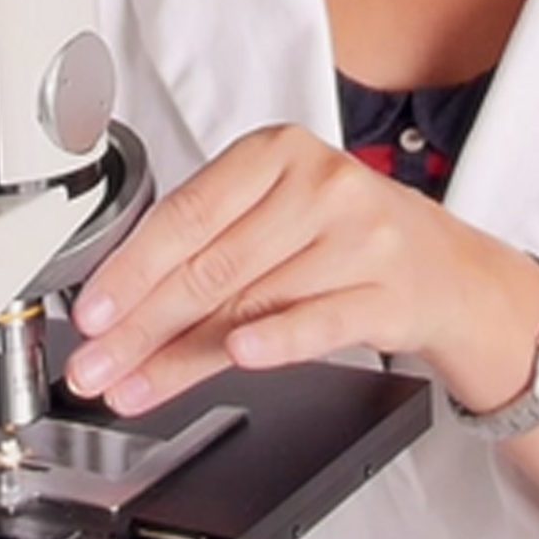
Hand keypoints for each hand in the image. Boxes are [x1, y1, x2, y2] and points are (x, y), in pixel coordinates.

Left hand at [63, 123, 538, 417]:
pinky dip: (275, 341)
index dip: (131, 269)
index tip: (91, 312)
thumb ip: (207, 250)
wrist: (447, 268)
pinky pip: (317, 321)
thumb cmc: (344, 235)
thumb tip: (118, 309)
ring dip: (182, 357)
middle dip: (141, 325)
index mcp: (278, 152)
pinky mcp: (388, 291)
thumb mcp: (276, 218)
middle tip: (95, 365)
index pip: (188, 213)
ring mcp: (358, 237)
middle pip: (211, 265)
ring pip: (251, 303)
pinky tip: (238, 359)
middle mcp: (319, 185)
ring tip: (135, 386)